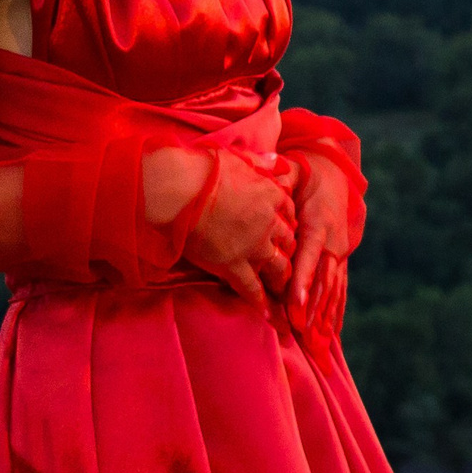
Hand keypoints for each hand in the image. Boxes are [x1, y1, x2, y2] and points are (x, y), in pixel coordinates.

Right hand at [148, 146, 294, 303]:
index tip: (285, 231)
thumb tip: (276, 159)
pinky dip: (261, 303)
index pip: (291, 213)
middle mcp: (269, 223)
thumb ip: (261, 162)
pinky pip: (253, 290)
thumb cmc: (205, 170)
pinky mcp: (234, 267)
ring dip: (282, 280)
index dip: (288, 223)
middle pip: (289, 242)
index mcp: (272, 195)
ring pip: (279, 269)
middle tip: (287, 263)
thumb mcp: (239, 158)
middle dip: (289, 253)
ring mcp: (254, 247)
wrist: (180, 192)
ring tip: (283, 291)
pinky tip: (268, 314)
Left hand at [286, 149, 357, 341]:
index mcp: (319, 223)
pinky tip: (332, 336)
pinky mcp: (340, 262)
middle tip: (302, 335)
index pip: (310, 256)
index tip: (293, 305)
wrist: (337, 177)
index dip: (302, 282)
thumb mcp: (296, 169)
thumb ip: (284, 174)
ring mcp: (339, 254)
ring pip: (333, 291)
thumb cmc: (309, 175)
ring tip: (318, 345)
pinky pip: (340, 291)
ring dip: (325, 319)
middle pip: (322, 281)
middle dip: (313, 310)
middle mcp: (333, 242)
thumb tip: (273, 171)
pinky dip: (336, 314)